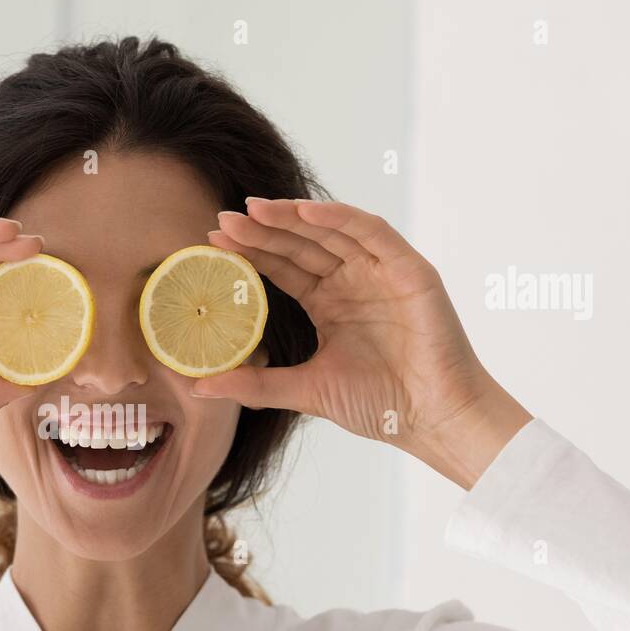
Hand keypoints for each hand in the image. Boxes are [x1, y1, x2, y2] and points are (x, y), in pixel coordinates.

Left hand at [193, 198, 531, 487]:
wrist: (431, 421)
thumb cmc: (380, 406)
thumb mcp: (304, 390)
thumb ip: (255, 384)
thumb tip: (198, 387)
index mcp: (330, 304)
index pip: (284, 268)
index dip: (251, 253)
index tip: (211, 241)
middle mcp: (354, 282)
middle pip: (301, 245)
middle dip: (263, 230)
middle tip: (222, 220)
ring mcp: (382, 273)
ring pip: (331, 232)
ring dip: (293, 217)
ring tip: (253, 209)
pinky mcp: (410, 271)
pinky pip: (373, 233)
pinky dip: (341, 219)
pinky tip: (306, 212)